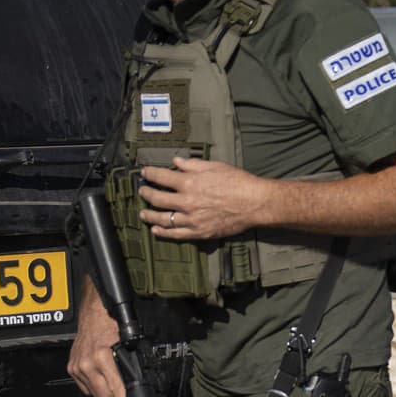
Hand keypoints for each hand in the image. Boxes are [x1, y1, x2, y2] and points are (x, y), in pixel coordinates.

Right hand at [67, 281, 126, 396]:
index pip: (114, 387)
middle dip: (114, 394)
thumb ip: (129, 366)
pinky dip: (93, 383)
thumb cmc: (110, 324)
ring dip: (103, 389)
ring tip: (109, 376)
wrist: (94, 314)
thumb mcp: (125, 345)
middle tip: (120, 386)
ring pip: (93, 392)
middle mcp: (87, 363)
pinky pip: (84, 386)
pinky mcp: (71, 367)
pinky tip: (98, 373)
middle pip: (103, 395)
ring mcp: (77, 366)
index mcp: (101, 356)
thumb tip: (135, 384)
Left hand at [138, 157, 268, 240]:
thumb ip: (192, 164)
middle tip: (142, 191)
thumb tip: (176, 162)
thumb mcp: (214, 166)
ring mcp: (192, 219)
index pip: (161, 177)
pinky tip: (156, 230)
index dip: (150, 174)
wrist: (254, 203)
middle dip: (146, 193)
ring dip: (150, 215)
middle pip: (158, 199)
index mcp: (189, 182)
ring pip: (163, 218)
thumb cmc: (237, 182)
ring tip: (142, 213)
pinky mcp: (199, 232)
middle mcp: (187, 202)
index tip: (144, 173)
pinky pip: (176, 234)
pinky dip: (163, 233)